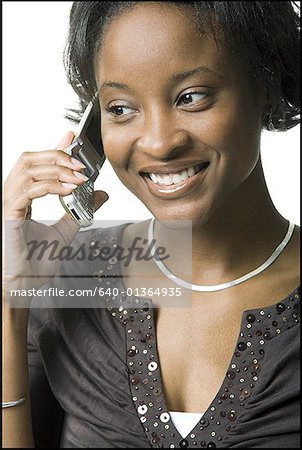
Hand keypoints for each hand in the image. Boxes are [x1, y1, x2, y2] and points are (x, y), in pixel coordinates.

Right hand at [3, 132, 108, 301]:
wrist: (23, 286)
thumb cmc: (35, 262)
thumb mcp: (65, 230)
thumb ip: (81, 210)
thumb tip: (101, 194)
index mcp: (22, 196)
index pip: (37, 163)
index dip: (54, 147)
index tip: (72, 136)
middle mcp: (12, 194)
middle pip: (29, 158)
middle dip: (57, 155)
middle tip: (82, 164)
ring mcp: (7, 202)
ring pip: (27, 168)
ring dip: (56, 168)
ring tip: (79, 177)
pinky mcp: (8, 214)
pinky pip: (28, 190)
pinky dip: (50, 185)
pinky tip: (68, 190)